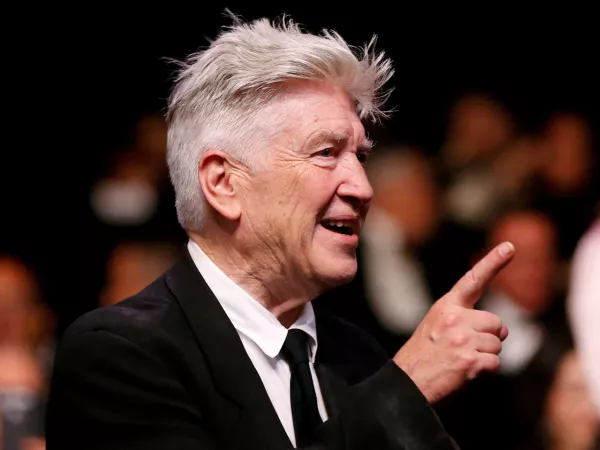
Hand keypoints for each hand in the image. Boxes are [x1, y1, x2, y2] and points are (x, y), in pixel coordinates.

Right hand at [393, 241, 514, 403]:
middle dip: (488, 337)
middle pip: (496, 322)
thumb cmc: (423, 354)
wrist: (406, 382)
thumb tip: (502, 330)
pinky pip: (495, 362)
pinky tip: (465, 372)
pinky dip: (485, 370)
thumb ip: (464, 318)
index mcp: (446, 306)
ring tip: (461, 360)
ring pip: (497, 344)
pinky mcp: (470, 361)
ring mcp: (463, 339)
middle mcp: (455, 318)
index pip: (473, 280)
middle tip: (464, 348)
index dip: (493, 262)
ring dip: (485, 355)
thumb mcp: (436, 325)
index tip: (509, 247)